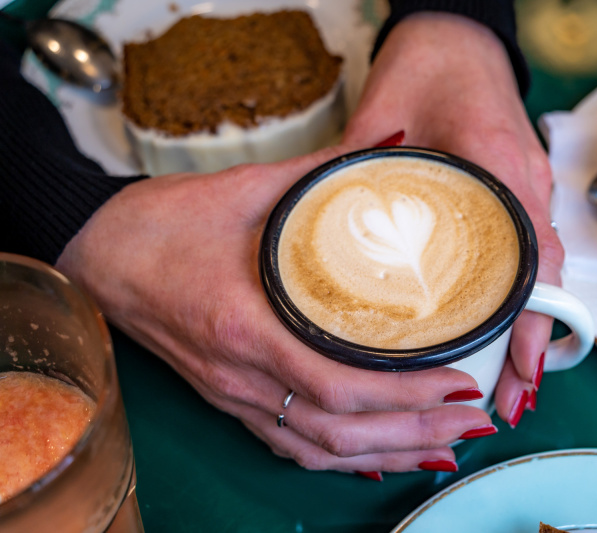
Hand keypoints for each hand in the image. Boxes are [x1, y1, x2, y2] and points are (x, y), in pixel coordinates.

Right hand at [55, 145, 492, 474]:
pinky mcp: (231, 399)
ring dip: (388, 453)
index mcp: (246, 325)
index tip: (458, 380)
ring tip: (445, 443)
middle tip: (474, 420)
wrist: (98, 256)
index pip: (338, 383)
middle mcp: (242, 375)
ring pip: (320, 450)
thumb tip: (394, 144)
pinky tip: (380, 456)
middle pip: (340, 431)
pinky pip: (292, 446)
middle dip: (416, 432)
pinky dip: (344, 458)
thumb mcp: (247, 189)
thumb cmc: (163, 225)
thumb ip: (326, 170)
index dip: (405, 393)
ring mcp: (235, 395)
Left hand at [344, 12, 564, 425]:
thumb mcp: (383, 122)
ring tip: (510, 380)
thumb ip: (358, 179)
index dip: (526, 318)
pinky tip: (504, 326)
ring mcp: (529, 186)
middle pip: (546, 274)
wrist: (457, 37)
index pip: (526, 254)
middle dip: (534, 341)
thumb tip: (322, 235)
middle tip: (511, 399)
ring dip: (532, 323)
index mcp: (496, 164)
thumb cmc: (426, 67)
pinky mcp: (521, 189)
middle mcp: (525, 181)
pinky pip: (530, 248)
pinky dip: (523, 293)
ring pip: (542, 266)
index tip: (518, 367)